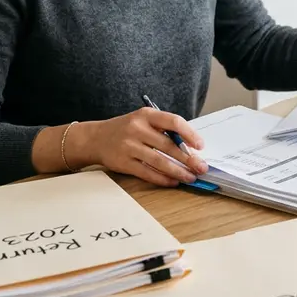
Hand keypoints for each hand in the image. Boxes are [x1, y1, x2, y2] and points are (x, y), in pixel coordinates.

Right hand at [70, 108, 208, 187]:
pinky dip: (163, 179)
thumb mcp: (144, 120)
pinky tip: (173, 182)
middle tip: (201, 167)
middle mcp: (137, 129)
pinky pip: (147, 173)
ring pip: (159, 161)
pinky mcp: (123, 162)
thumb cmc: (126, 129)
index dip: (190, 134)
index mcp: (146, 115)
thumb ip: (164, 130)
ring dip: (178, 171)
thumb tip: (190, 147)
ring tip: (190, 177)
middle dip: (188, 158)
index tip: (200, 146)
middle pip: (168, 145)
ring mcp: (129, 146)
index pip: (173, 121)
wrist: (95, 138)